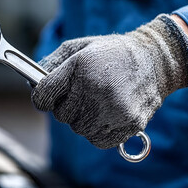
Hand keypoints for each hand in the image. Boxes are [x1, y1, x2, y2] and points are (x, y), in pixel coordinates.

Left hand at [31, 14, 187, 148]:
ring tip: (97, 102)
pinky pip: (97, 140)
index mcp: (80, 67)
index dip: (41, 98)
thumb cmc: (111, 53)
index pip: (43, 96)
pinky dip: (98, 131)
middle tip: (82, 94)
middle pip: (60, 115)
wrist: (156, 60)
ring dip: (83, 119)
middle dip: (66, 107)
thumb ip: (51, 64)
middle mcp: (95, 88)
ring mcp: (113, 108)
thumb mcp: (79, 47)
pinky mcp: (128, 123)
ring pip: (78, 129)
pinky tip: (107, 114)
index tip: (47, 97)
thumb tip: (31, 84)